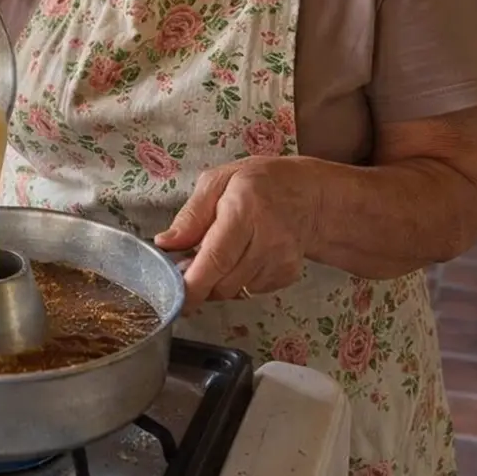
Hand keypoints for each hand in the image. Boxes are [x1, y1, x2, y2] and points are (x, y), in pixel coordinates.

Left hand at [153, 156, 320, 311]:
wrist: (311, 196)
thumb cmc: (261, 182)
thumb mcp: (219, 180)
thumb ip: (191, 214)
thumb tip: (165, 243)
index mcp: (244, 210)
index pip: (215, 258)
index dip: (192, 284)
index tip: (174, 295)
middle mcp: (266, 239)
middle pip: (223, 282)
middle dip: (199, 282)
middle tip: (189, 265)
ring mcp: (280, 260)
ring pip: (235, 291)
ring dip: (217, 281)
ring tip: (218, 255)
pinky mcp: (287, 275)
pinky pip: (250, 291)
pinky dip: (237, 281)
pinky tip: (241, 258)